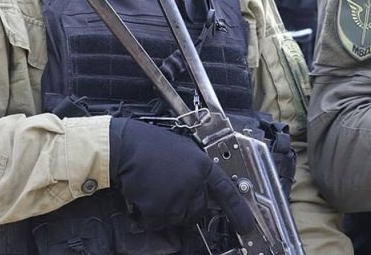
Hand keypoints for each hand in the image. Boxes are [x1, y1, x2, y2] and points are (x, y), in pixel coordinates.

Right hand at [109, 118, 254, 232]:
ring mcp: (178, 195)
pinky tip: (142, 194)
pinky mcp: (160, 207)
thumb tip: (200, 190)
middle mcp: (194, 181)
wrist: (124, 145)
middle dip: (184, 208)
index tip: (247, 226)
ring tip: (152, 187)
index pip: (226, 191)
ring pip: (176, 218)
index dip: (238, 211)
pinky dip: (147, 214)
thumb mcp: (181, 151)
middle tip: (166, 192)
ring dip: (163, 211)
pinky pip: (156, 222)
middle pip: (197, 211)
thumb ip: (194, 170)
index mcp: (202, 165)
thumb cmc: (148, 145)